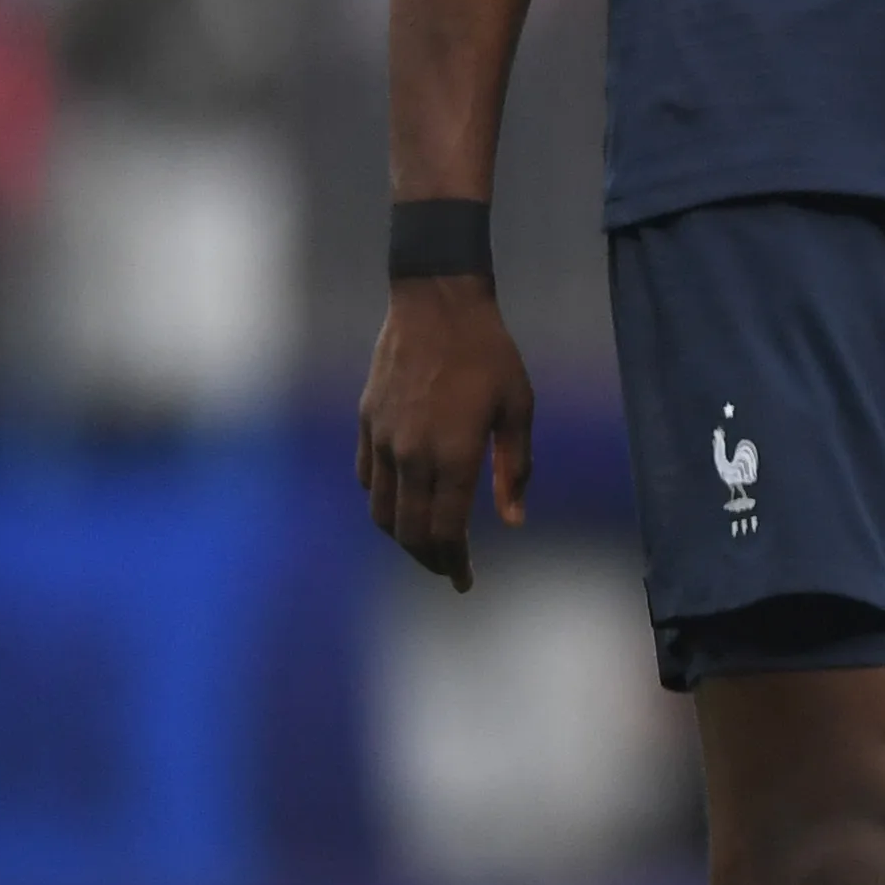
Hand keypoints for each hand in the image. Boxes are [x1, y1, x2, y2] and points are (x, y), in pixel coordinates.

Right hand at [358, 274, 535, 586]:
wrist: (435, 304)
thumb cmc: (489, 353)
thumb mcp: (518, 408)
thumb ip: (515, 468)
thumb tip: (513, 520)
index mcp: (451, 455)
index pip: (446, 530)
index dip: (455, 563)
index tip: (465, 581)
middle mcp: (410, 454)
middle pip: (409, 531)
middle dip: (430, 559)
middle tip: (449, 570)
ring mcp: (382, 439)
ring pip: (381, 511)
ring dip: (402, 537)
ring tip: (427, 544)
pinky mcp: (366, 422)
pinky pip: (366, 478)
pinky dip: (383, 502)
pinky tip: (403, 502)